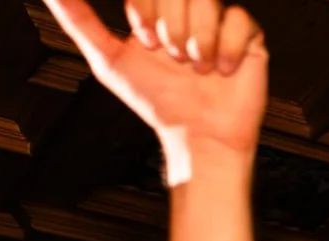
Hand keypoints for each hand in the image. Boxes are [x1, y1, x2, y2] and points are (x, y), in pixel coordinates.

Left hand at [48, 0, 267, 182]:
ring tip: (197, 68)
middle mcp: (189, 10)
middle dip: (171, 30)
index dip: (144, 11)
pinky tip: (221, 70)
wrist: (198, 138)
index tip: (146, 43)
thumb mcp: (108, 59)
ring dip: (197, 41)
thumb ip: (79, 19)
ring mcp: (220, 21)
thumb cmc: (157, 102)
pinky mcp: (249, 38)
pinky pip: (239, 21)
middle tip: (174, 59)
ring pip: (208, 1)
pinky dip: (225, 49)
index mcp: (157, 8)